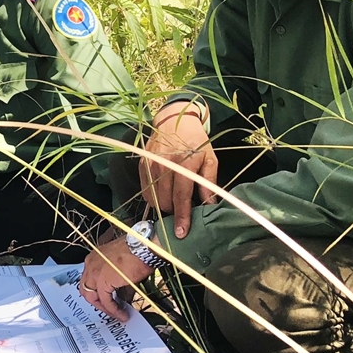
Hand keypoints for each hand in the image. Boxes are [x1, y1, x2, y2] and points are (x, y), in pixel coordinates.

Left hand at [78, 239, 154, 323]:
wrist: (142, 247)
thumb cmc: (137, 251)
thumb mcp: (122, 266)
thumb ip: (119, 282)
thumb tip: (123, 297)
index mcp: (94, 258)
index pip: (89, 279)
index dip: (97, 292)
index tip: (107, 300)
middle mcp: (90, 264)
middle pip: (86, 289)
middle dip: (97, 302)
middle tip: (110, 310)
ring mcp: (94, 273)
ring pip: (92, 297)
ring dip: (105, 309)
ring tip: (117, 315)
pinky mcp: (102, 282)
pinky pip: (105, 301)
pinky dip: (113, 310)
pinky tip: (122, 314)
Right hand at [140, 102, 217, 238]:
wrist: (174, 120)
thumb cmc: (196, 141)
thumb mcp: (210, 159)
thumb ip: (209, 183)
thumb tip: (210, 205)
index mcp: (184, 164)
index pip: (181, 197)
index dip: (182, 216)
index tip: (182, 232)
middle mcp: (164, 164)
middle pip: (165, 200)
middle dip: (173, 211)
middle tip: (182, 211)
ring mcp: (151, 164)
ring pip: (153, 197)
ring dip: (163, 206)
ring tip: (173, 203)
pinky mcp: (142, 164)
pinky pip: (145, 190)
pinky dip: (153, 197)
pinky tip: (162, 196)